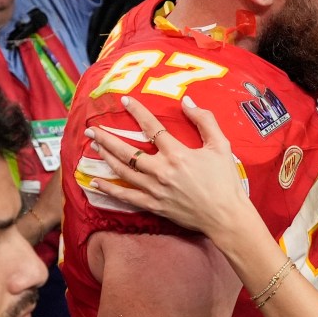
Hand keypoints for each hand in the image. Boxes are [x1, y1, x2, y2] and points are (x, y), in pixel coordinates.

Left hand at [86, 96, 256, 244]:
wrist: (225, 216)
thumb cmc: (225, 180)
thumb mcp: (221, 145)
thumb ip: (204, 120)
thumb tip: (187, 102)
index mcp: (177, 154)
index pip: (152, 127)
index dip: (138, 112)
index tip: (125, 101)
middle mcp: (161, 170)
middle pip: (127, 151)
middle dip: (107, 138)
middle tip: (91, 130)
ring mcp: (154, 190)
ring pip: (123, 171)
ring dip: (106, 157)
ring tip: (94, 147)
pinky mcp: (153, 205)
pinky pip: (126, 197)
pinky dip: (109, 189)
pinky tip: (96, 182)